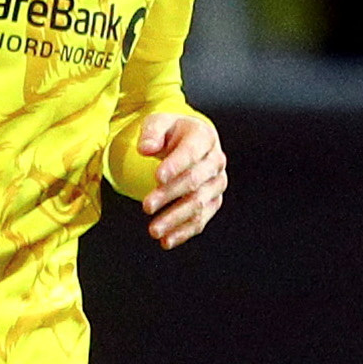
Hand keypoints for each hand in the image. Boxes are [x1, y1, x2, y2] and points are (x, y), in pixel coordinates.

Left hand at [138, 113, 226, 248]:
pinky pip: (202, 219)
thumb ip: (151, 133)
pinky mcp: (213, 201)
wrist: (189, 140)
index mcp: (204, 137)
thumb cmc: (170, 131)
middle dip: (169, 195)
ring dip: (176, 219)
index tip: (157, 177)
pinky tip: (167, 240)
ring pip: (199, 204)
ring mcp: (217, 183)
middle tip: (146, 206)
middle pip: (194, 181)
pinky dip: (184, 231)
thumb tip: (145, 148)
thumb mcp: (157, 122)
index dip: (175, 165)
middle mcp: (216, 161)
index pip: (191, 153)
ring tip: (154, 230)